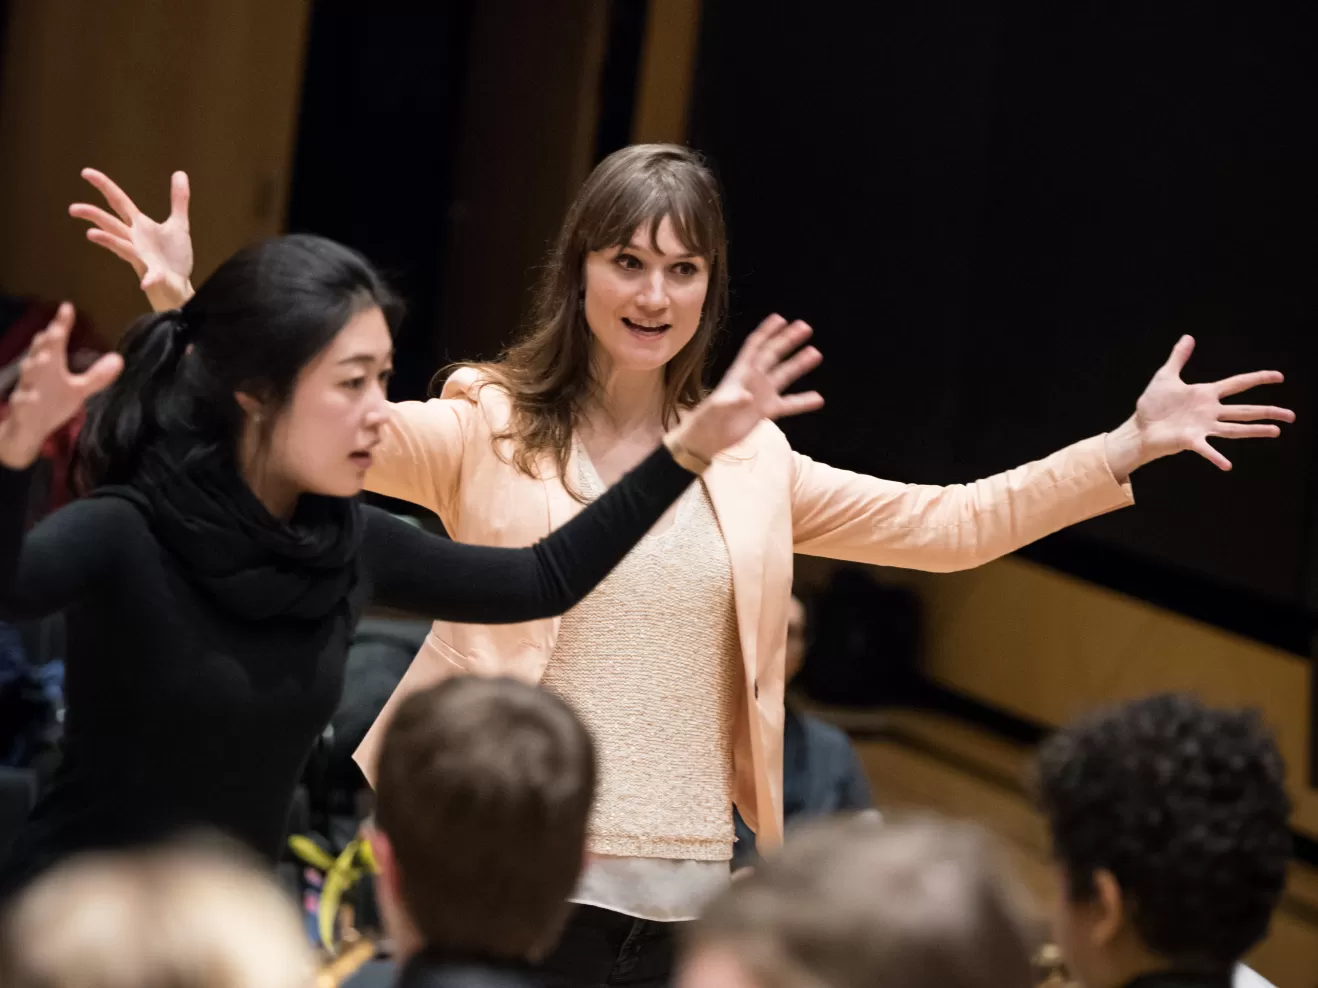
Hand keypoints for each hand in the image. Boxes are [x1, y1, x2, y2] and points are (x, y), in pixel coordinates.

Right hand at [0, 304, 123, 469]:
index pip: (55, 341)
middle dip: (46, 342)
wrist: (25, 431)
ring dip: (34, 367)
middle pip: (40, 354)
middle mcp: (37, 375)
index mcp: (50, 367)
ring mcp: (27, 391)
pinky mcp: (21, 411)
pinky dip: (25, 400)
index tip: (67, 307)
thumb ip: (96, 376)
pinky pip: (21, 404)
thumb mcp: (77, 390)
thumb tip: (119, 359)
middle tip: (54, 329)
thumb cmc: (50, 405)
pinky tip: (30, 398)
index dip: (61, 324)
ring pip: (28, 377)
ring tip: (44, 359)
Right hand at [69, 168, 195, 311]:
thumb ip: (178, 201)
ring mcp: (142, 259)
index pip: (118, 202)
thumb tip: (180, 173)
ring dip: (107, 240)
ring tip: (91, 234)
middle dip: (93, 216)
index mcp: (140, 226)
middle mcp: (135, 241)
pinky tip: (146, 283)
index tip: (86, 172)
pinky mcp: (154, 276)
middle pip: (111, 224)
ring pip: (121, 247)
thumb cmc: (173, 257)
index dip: (104, 186)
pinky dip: (149, 279)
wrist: (178, 286)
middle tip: (73, 208)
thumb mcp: (179, 224)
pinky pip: (150, 277)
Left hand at [670, 314, 823, 461]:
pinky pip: (788, 404)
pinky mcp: (766, 411)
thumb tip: (747, 396)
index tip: (780, 318)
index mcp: (739, 373)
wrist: (707, 439)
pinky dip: (802, 401)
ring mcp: (761, 394)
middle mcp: (753, 379)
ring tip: (815, 353)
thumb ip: (730, 402)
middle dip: (787, 340)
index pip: (754, 347)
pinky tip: (818, 399)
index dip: (766, 331)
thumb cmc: (706, 420)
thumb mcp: (715, 410)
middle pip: (772, 354)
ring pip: (784, 375)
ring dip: (799, 364)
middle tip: (805, 327)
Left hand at [1104, 335, 1293, 479]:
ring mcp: (1202, 427)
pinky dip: (1216, 457)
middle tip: (1292, 416)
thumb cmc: (1152, 405)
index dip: (1258, 378)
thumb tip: (1188, 337)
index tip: (1279, 377)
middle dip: (1268, 411)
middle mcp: (1209, 412)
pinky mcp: (1191, 440)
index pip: (1237, 384)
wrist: (1139, 427)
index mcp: (1206, 394)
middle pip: (1244, 410)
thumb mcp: (1165, 376)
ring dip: (1255, 431)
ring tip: (1276, 431)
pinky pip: (1206, 449)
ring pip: (1234, 429)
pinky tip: (1228, 465)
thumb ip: (1178, 358)